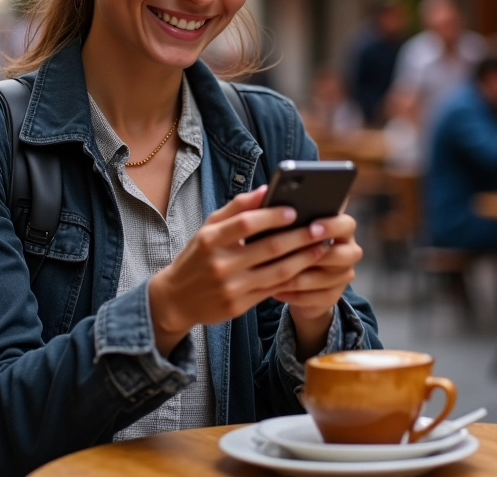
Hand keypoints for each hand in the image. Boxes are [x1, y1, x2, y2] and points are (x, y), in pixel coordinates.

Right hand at [148, 186, 335, 356]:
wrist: (175, 299)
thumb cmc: (197, 256)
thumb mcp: (208, 228)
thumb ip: (236, 207)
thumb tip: (266, 189)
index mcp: (210, 240)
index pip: (246, 223)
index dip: (272, 216)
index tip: (294, 210)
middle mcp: (220, 264)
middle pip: (268, 248)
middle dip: (299, 237)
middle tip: (320, 228)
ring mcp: (230, 288)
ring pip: (277, 272)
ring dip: (304, 259)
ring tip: (321, 247)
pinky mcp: (238, 307)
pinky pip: (273, 290)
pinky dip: (292, 278)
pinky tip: (307, 268)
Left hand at [271, 213, 362, 359]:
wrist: (299, 277)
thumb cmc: (292, 243)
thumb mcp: (292, 228)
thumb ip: (291, 218)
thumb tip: (273, 206)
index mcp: (343, 229)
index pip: (347, 225)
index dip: (331, 226)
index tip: (311, 228)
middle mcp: (349, 251)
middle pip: (346, 254)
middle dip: (317, 254)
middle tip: (291, 254)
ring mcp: (343, 276)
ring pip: (326, 278)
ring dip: (298, 276)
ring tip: (273, 274)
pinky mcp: (333, 296)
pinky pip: (315, 298)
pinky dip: (293, 294)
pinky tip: (274, 289)